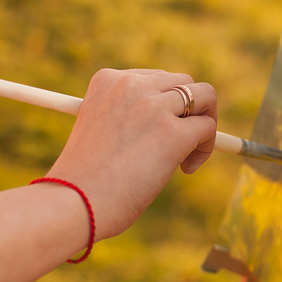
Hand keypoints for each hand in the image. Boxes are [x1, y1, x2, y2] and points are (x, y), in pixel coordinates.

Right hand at [44, 69, 217, 238]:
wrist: (73, 203)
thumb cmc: (82, 178)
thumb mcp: (99, 130)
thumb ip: (128, 117)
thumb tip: (166, 124)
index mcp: (108, 80)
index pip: (154, 78)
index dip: (163, 104)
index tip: (155, 130)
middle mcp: (132, 85)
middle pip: (183, 82)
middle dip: (188, 111)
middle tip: (177, 143)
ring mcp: (154, 107)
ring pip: (205, 97)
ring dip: (203, 123)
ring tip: (188, 153)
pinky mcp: (173, 133)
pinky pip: (207, 129)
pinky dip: (205, 148)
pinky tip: (185, 169)